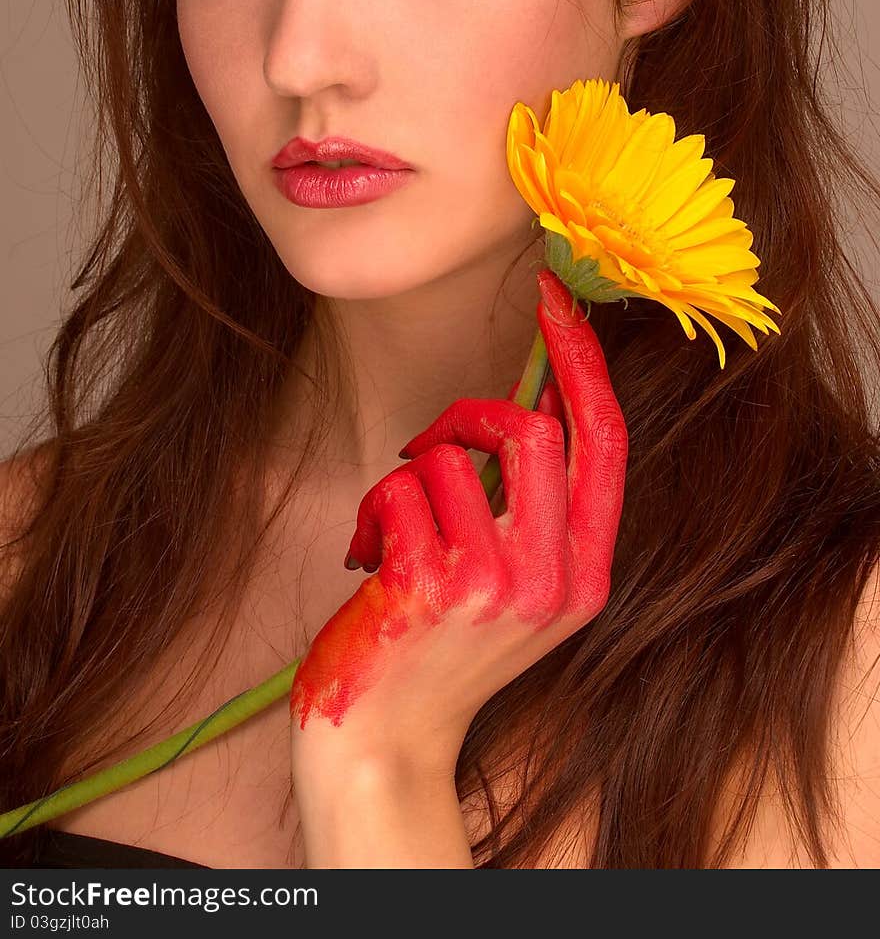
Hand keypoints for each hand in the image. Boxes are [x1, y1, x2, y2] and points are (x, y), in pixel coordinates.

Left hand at [289, 266, 627, 778]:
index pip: (603, 441)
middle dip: (467, 416)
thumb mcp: (515, 583)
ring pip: (455, 455)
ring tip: (395, 531)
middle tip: (430, 445)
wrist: (382, 741)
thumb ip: (538, 508)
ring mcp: (496, 583)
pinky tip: (370, 560)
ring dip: (410, 478)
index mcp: (586, 571)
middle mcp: (554, 578)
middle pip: (531, 429)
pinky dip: (375, 508)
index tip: (555, 298)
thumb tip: (538, 403)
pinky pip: (403, 485)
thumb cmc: (439, 649)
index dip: (582, 362)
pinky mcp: (433, 585)